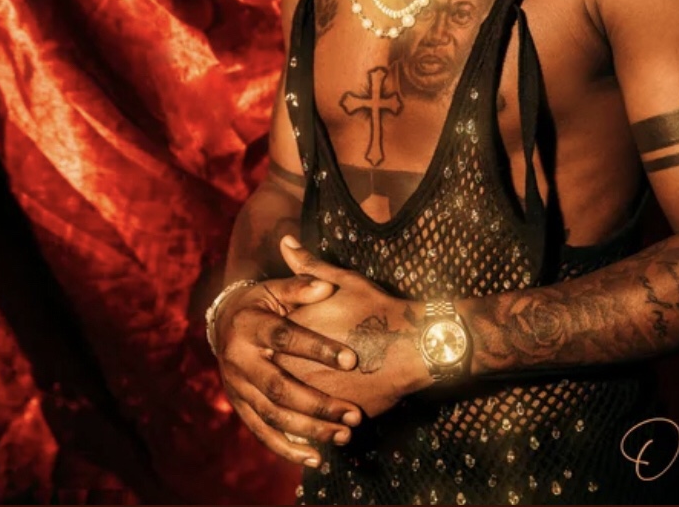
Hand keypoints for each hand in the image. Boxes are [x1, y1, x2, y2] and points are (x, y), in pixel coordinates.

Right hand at [214, 273, 363, 467]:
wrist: (224, 321)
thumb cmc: (262, 302)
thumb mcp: (276, 288)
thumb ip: (301, 287)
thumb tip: (327, 286)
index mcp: (249, 326)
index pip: (285, 338)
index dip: (317, 349)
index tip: (351, 360)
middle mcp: (239, 360)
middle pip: (278, 387)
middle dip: (317, 403)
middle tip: (352, 413)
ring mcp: (237, 387)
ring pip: (273, 415)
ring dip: (309, 430)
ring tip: (343, 435)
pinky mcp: (240, 406)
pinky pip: (262, 432)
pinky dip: (287, 448)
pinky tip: (316, 458)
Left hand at [275, 236, 429, 417]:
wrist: (413, 344)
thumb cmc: (378, 309)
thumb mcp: (342, 281)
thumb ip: (308, 266)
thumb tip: (285, 241)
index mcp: (294, 331)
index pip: (266, 342)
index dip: (264, 345)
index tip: (266, 347)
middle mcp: (297, 364)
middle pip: (270, 378)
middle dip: (270, 380)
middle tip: (274, 379)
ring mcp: (314, 392)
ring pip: (288, 409)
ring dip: (287, 411)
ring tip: (292, 406)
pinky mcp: (334, 414)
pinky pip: (312, 427)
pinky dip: (307, 432)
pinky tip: (311, 437)